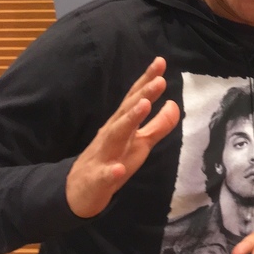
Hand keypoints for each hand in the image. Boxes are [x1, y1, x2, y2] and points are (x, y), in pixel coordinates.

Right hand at [65, 57, 179, 217]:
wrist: (78, 191)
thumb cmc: (112, 159)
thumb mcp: (140, 142)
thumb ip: (159, 125)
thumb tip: (174, 104)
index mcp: (122, 124)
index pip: (135, 99)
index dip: (147, 81)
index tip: (160, 62)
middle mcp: (111, 134)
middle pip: (127, 111)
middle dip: (143, 95)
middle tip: (160, 80)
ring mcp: (103, 155)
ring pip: (115, 136)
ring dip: (129, 120)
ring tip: (144, 105)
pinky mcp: (98, 179)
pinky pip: (105, 175)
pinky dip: (111, 172)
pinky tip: (118, 169)